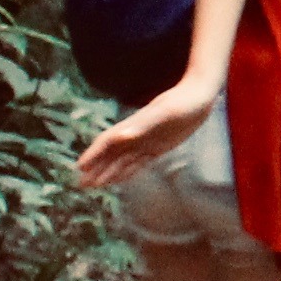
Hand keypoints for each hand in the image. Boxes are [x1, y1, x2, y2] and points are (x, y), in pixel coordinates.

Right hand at [74, 75, 218, 189]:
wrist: (200, 95)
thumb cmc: (183, 102)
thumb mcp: (165, 113)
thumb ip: (143, 124)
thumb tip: (121, 135)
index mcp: (133, 126)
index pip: (107, 142)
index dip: (93, 155)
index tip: (80, 168)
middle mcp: (136, 134)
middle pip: (111, 154)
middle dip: (96, 168)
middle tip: (81, 184)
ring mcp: (147, 140)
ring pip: (123, 160)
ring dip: (108, 172)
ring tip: (94, 185)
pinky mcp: (159, 146)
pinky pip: (139, 162)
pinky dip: (127, 171)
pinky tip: (119, 178)